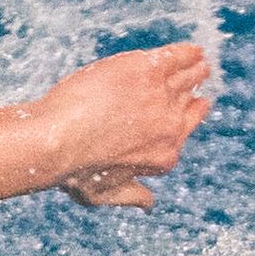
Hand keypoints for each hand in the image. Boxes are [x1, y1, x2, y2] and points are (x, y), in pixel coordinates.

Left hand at [28, 43, 216, 210]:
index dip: (191, 114)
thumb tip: (148, 205)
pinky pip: (177, 57)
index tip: (195, 104)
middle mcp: (170, 126)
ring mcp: (160, 96)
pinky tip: (194, 50)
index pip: (187, 127)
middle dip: (194, 87)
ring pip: (187, 76)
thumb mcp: (102, 194)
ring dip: (194, 68)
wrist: (56, 140)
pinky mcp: (148, 71)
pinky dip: (187, 53)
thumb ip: (130, 196)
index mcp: (164, 153)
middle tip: (199, 76)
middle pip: (189, 99)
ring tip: (199, 60)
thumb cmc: (71, 169)